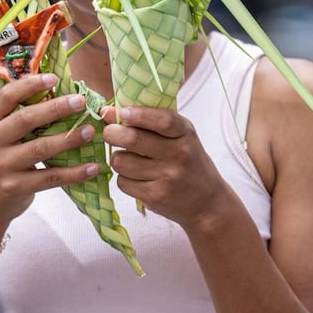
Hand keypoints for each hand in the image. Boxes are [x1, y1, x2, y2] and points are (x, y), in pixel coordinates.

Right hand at [0, 73, 99, 224]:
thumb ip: (16, 116)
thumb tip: (58, 93)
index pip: (7, 96)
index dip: (31, 85)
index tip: (54, 78)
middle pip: (26, 119)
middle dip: (56, 108)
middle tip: (80, 101)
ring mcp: (0, 166)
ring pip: (40, 148)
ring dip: (69, 138)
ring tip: (90, 131)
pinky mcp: (15, 187)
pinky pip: (50, 177)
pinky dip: (74, 173)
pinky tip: (92, 167)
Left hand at [102, 105, 226, 228]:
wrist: (206, 201)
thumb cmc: (186, 160)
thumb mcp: (180, 136)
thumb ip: (149, 121)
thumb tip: (106, 112)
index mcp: (185, 133)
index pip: (163, 120)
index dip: (138, 114)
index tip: (122, 112)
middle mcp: (179, 155)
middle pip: (133, 139)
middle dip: (112, 133)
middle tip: (109, 132)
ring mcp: (167, 177)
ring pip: (122, 162)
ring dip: (117, 158)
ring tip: (127, 158)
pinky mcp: (155, 197)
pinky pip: (122, 182)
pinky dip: (123, 178)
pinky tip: (135, 177)